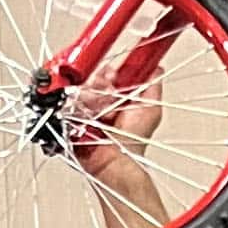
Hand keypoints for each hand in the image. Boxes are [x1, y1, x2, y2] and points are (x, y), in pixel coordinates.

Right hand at [72, 61, 162, 183]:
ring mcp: (87, 107)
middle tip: (109, 93)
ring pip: (84, 86)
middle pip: (96, 76)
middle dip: (103, 82)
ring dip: (95, 96)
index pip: (111, 72)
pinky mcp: (73, 114)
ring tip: (103, 110)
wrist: (112, 159)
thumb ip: (152, 86)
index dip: (112, 71)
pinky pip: (72, 97)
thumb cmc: (132, 140)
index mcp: (120, 97)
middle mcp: (102, 100)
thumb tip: (155, 68)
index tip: (114, 76)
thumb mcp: (151, 109)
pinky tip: (91, 113)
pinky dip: (82, 102)